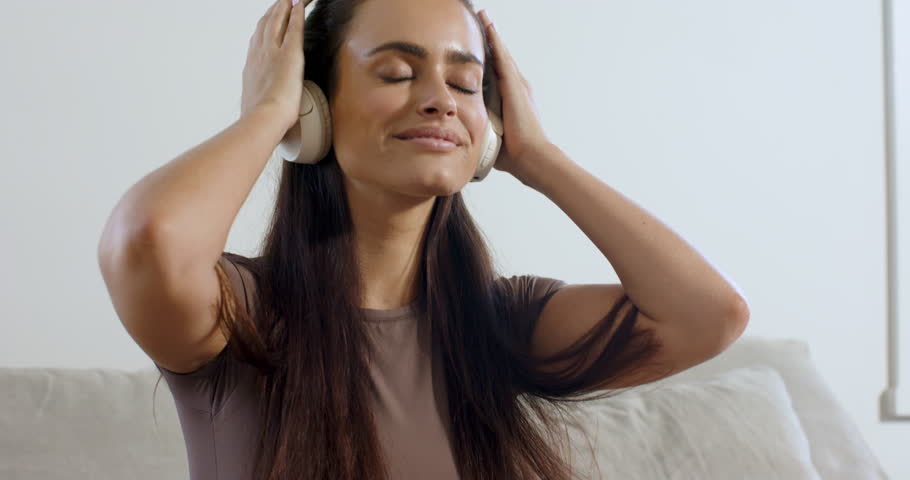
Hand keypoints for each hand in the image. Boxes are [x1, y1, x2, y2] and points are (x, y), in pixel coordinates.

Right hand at [240, 0, 305, 128]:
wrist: (263, 117)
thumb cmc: (260, 118)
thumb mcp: (255, 105)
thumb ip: (258, 100)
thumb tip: (258, 109)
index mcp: (252, 66)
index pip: (258, 40)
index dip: (263, 28)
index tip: (267, 20)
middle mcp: (260, 54)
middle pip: (266, 25)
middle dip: (273, 11)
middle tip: (280, 2)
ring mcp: (273, 52)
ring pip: (278, 21)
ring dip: (284, 7)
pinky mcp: (290, 53)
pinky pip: (294, 27)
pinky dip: (297, 13)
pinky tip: (300, 4)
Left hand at [478, 10, 553, 181]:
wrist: (530, 157)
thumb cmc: (512, 153)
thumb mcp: (491, 135)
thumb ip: (480, 128)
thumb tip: (462, 135)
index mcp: (510, 98)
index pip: (496, 72)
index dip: (488, 57)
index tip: (478, 44)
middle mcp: (516, 87)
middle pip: (500, 58)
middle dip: (491, 40)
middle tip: (481, 20)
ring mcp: (517, 84)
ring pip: (501, 53)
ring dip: (492, 34)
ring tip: (483, 16)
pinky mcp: (514, 84)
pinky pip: (502, 57)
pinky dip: (495, 41)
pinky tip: (488, 26)